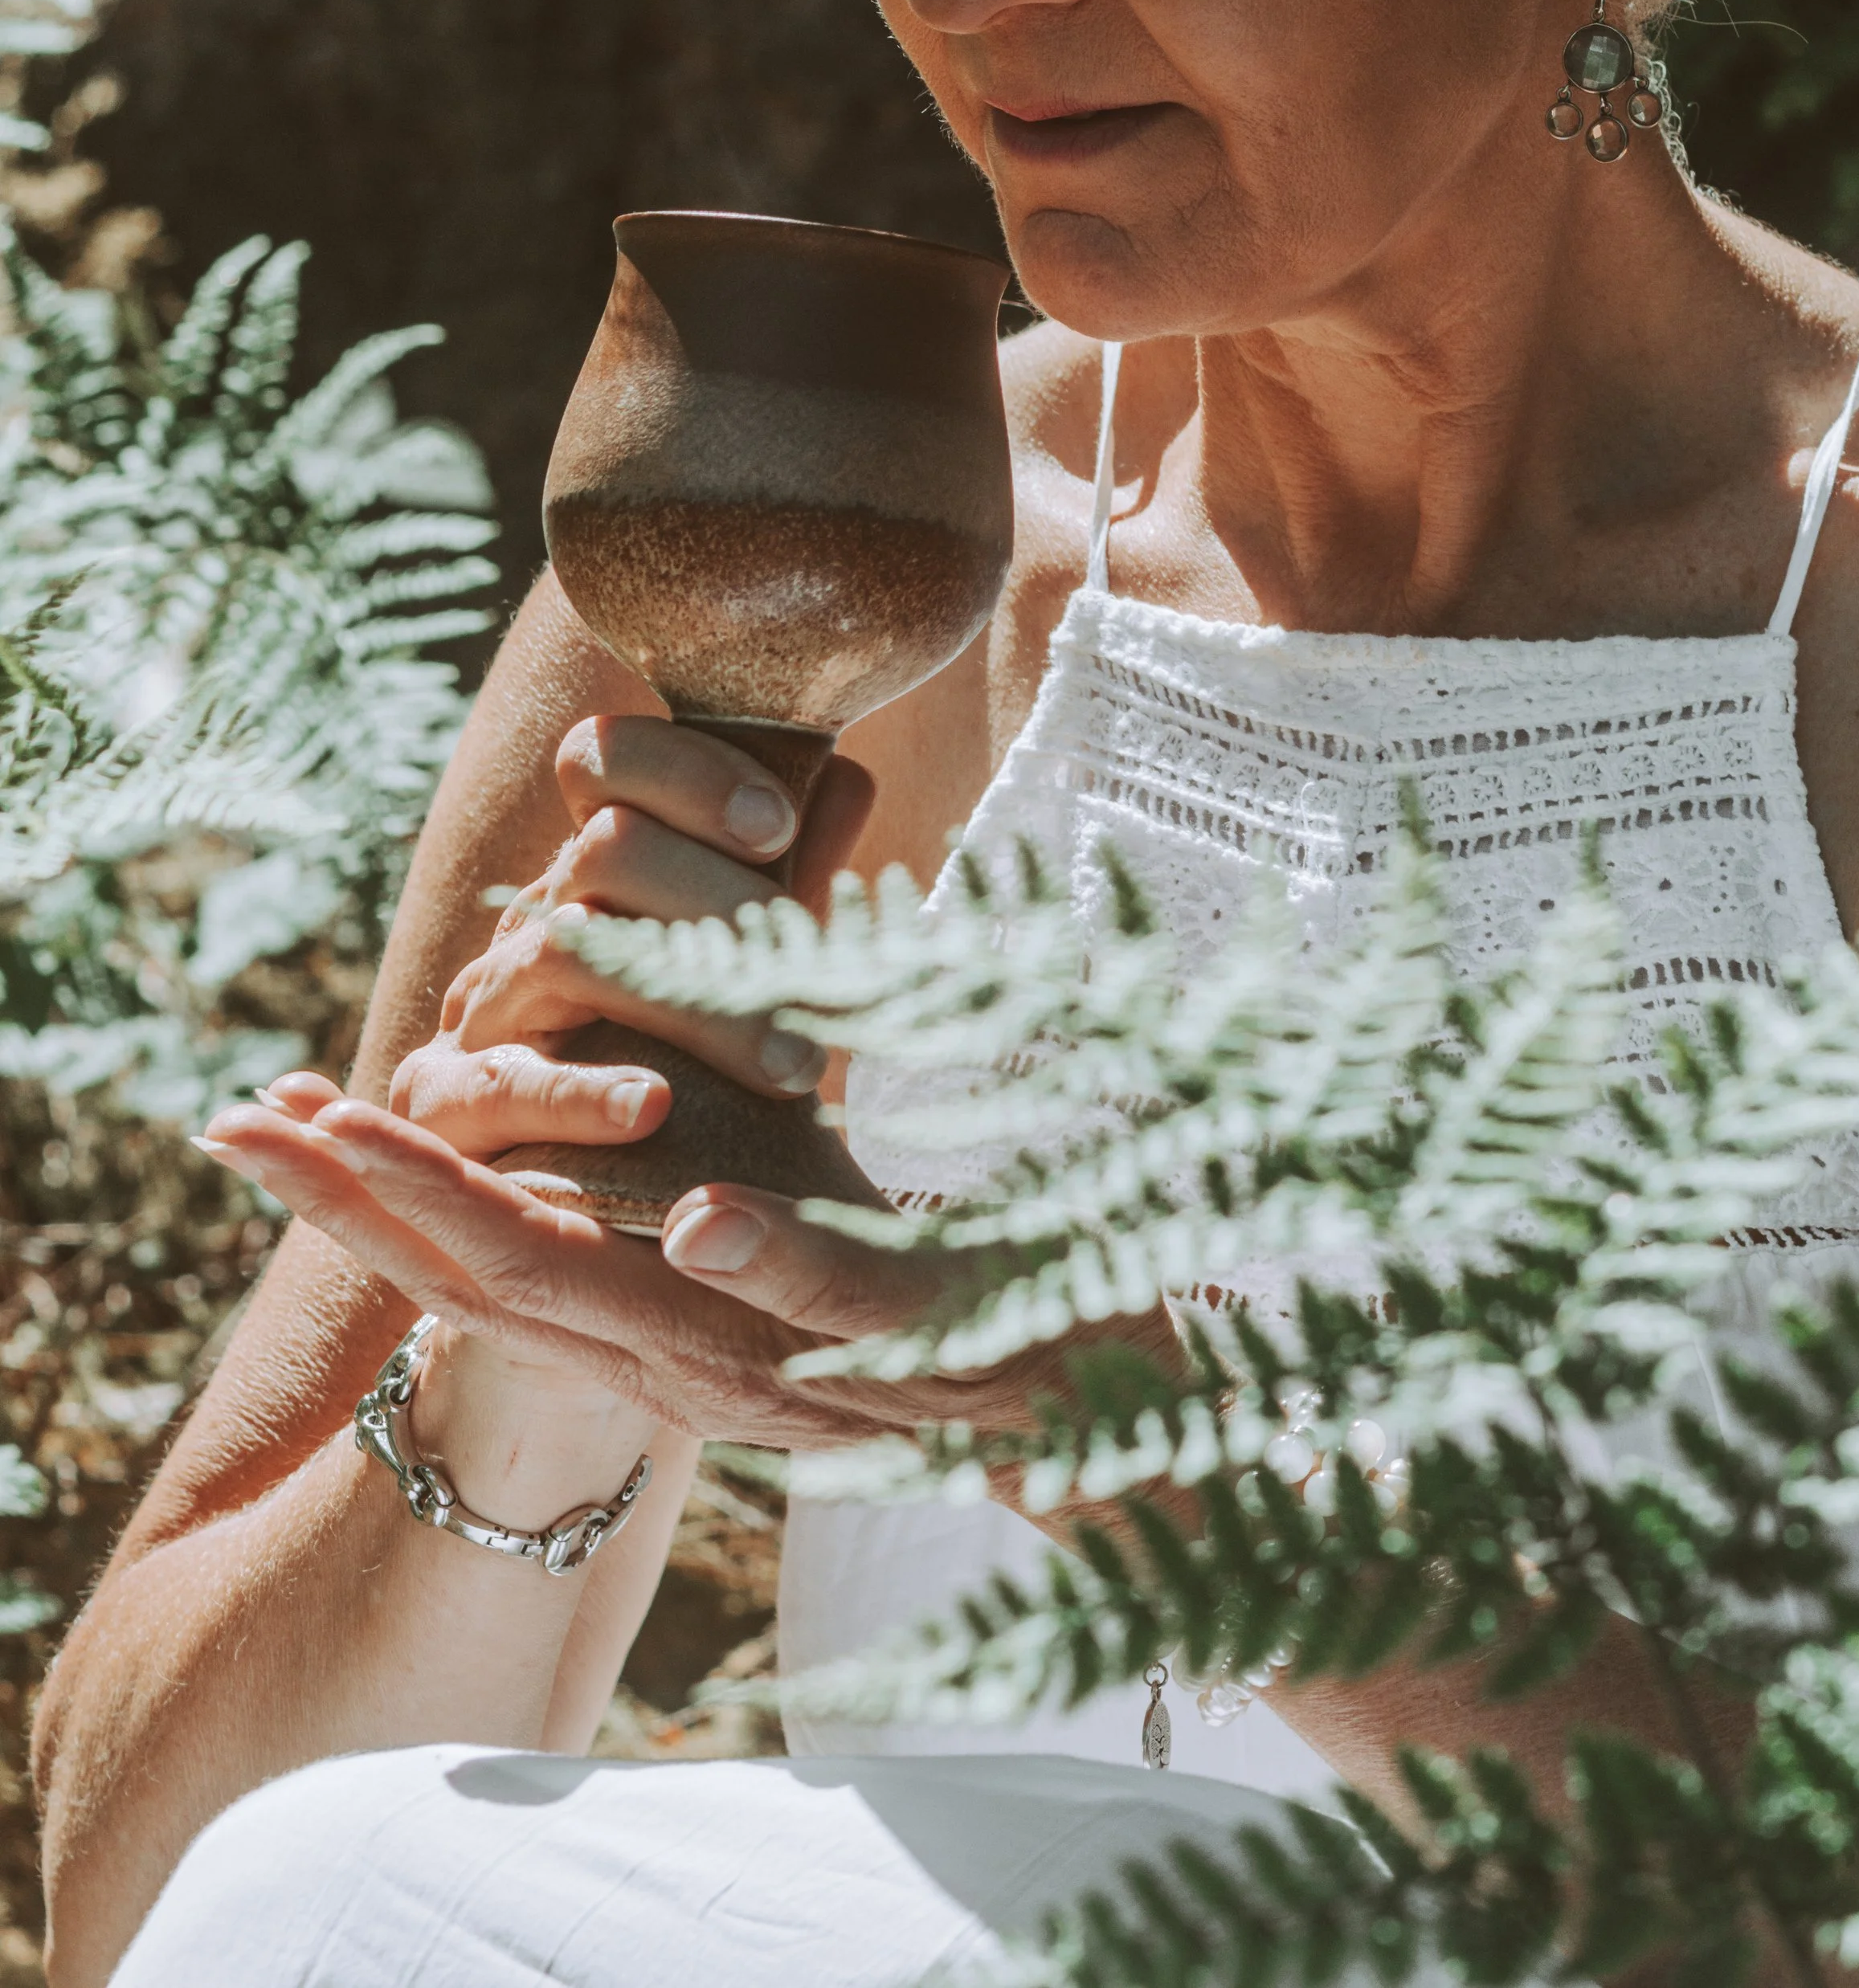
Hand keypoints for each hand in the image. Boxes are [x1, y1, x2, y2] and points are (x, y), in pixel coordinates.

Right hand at [192, 1081, 1069, 1449]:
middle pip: (496, 1277)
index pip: (478, 1248)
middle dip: (361, 1200)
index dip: (363, 1191)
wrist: (1084, 1389)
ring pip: (620, 1297)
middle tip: (246, 1124)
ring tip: (380, 1141)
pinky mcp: (909, 1338)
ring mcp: (789, 1356)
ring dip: (491, 1219)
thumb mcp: (769, 1182)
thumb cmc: (910, 1281)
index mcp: (649, 1310)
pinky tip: (693, 1211)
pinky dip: (754, 1258)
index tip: (263, 1111)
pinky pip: (824, 1300)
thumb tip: (589, 996)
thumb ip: (675, 1122)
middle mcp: (688, 1354)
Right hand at [386, 712, 877, 1162]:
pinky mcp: (442, 1101)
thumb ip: (785, 881)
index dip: (687, 774)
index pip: (606, 759)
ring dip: (689, 1003)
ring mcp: (480, 1005)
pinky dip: (582, 1093)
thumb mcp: (740, 967)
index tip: (776, 826)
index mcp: (593, 871)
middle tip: (813, 962)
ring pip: (567, 949)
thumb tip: (846, 782)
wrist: (573, 1197)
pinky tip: (656, 1108)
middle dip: (718, 898)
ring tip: (789, 1064)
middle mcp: (529, 920)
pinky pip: (504, 1082)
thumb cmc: (680, 1064)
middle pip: (604, 849)